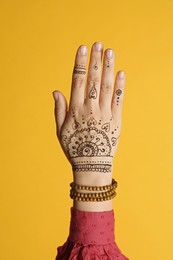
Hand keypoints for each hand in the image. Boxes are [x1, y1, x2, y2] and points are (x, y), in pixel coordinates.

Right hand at [53, 42, 125, 185]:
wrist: (92, 164)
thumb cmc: (75, 147)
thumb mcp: (61, 130)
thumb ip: (59, 109)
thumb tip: (56, 91)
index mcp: (76, 109)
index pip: (78, 80)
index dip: (81, 63)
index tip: (83, 49)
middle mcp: (90, 107)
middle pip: (94, 79)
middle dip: (96, 60)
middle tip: (99, 44)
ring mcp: (105, 113)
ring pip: (107, 86)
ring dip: (109, 68)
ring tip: (110, 52)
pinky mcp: (117, 119)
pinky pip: (119, 100)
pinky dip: (120, 86)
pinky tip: (121, 73)